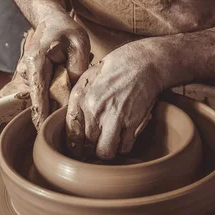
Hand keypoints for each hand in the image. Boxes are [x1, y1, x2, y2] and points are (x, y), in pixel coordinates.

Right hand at [0, 15, 89, 129]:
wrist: (49, 19)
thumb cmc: (65, 30)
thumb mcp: (79, 43)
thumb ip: (78, 66)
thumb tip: (74, 91)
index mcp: (36, 62)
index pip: (38, 95)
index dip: (42, 115)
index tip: (43, 134)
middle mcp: (26, 71)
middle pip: (41, 99)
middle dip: (56, 106)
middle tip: (74, 108)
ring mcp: (27, 75)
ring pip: (43, 95)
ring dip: (57, 96)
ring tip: (70, 81)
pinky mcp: (31, 78)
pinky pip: (44, 90)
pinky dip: (54, 90)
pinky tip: (64, 79)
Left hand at [66, 41, 163, 159]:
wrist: (144, 62)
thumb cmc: (116, 67)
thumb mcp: (89, 77)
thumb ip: (78, 99)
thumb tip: (71, 121)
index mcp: (81, 98)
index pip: (71, 134)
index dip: (75, 146)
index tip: (79, 148)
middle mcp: (95, 109)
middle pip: (87, 146)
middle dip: (91, 147)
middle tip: (97, 143)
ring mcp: (114, 117)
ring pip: (105, 152)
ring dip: (107, 150)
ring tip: (110, 142)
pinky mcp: (132, 122)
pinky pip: (125, 147)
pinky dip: (124, 145)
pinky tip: (124, 135)